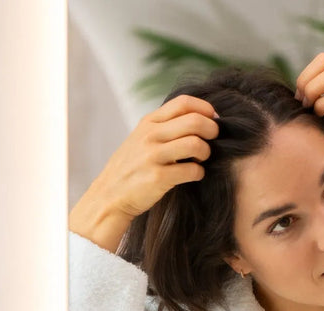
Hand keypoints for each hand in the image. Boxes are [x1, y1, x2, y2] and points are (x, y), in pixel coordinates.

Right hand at [70, 95, 218, 251]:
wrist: (109, 195)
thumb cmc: (132, 166)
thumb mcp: (141, 137)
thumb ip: (165, 126)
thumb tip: (201, 118)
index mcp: (149, 122)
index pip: (184, 103)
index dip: (205, 109)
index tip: (213, 119)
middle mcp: (150, 135)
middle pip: (195, 121)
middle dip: (212, 130)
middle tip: (213, 140)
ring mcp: (153, 156)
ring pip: (196, 144)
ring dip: (206, 152)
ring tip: (200, 159)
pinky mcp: (158, 177)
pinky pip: (192, 170)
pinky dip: (199, 173)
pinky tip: (193, 175)